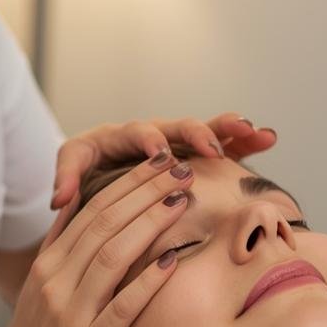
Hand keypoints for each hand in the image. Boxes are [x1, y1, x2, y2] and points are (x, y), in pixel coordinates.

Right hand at [0, 150, 195, 326]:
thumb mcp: (40, 289)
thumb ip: (59, 247)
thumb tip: (74, 203)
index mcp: (49, 265)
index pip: (92, 210)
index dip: (128, 183)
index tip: (159, 162)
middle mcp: (56, 282)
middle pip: (105, 223)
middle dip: (145, 192)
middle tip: (179, 169)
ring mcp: (70, 312)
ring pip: (112, 256)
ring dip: (150, 224)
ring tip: (181, 201)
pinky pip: (121, 308)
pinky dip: (146, 282)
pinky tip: (172, 262)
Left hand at [44, 112, 276, 242]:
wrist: (97, 166)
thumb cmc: (84, 166)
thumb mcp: (72, 165)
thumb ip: (66, 177)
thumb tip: (58, 200)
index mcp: (122, 135)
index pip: (138, 133)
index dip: (149, 141)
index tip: (161, 154)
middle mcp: (154, 132)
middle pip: (178, 126)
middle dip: (196, 135)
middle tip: (213, 149)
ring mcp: (178, 142)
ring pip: (207, 130)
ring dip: (231, 131)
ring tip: (257, 131)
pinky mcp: (194, 153)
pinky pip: (223, 144)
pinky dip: (244, 141)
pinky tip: (268, 138)